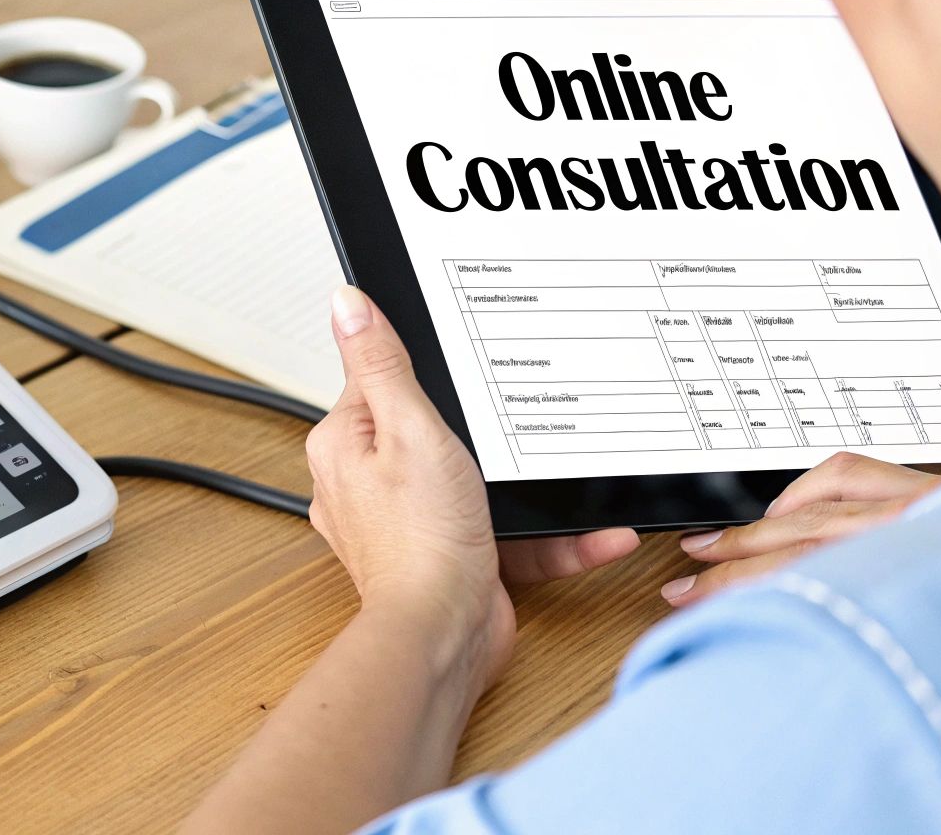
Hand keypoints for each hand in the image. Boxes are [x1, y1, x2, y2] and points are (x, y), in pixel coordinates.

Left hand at [306, 286, 639, 684]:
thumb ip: (384, 364)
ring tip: (569, 475)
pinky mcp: (449, 554)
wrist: (444, 637)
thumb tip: (348, 303)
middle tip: (520, 422)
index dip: (424, 371)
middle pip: (432, 427)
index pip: (379, 380)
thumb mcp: (410, 429)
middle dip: (485, 429)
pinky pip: (505, 532)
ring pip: (477, 482)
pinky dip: (550, 534)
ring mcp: (409, 521)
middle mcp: (367, 482)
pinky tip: (595, 532)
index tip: (465, 368)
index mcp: (344, 443)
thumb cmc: (419, 541)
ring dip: (528, 485)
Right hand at [661, 451, 940, 606]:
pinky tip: (782, 509)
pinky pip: (852, 473)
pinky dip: (807, 488)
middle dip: (730, 570)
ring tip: (709, 547)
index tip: (701, 617)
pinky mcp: (930, 487)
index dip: (742, 601)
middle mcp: (913, 535)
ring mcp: (919, 504)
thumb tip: (805, 646)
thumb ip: (877, 630)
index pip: (807, 586)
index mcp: (912, 573)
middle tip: (683, 589)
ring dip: (752, 531)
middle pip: (798, 549)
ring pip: (814, 510)